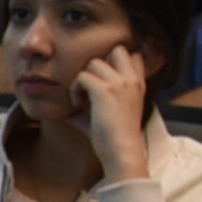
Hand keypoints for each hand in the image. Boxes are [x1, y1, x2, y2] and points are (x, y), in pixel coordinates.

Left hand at [69, 42, 152, 171]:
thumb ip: (90, 107)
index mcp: (138, 83)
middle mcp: (132, 79)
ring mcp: (120, 83)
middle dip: (99, 64)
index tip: (102, 81)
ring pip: (93, 63)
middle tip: (90, 86)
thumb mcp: (106, 116)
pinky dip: (75, 89)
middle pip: (116, 49)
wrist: (122, 152)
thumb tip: (64, 113)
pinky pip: (82, 76)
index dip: (115, 62)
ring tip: (81, 100)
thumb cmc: (113, 138)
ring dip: (82, 79)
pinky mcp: (105, 90)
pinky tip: (77, 105)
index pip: (133, 55)